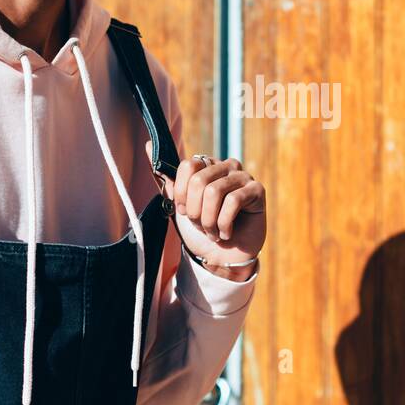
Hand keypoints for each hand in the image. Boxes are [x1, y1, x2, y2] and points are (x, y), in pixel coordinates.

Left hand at [147, 143, 266, 279]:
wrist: (220, 259)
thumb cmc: (200, 231)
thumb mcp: (177, 206)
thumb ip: (165, 179)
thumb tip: (148, 145)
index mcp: (207, 165)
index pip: (188, 166)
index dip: (182, 193)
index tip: (183, 211)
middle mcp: (226, 166)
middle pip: (199, 180)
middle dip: (195, 211)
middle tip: (201, 225)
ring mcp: (243, 176)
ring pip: (214, 192)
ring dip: (209, 221)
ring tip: (213, 232)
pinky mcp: (257, 190)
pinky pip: (233, 201)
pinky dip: (224, 224)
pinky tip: (226, 234)